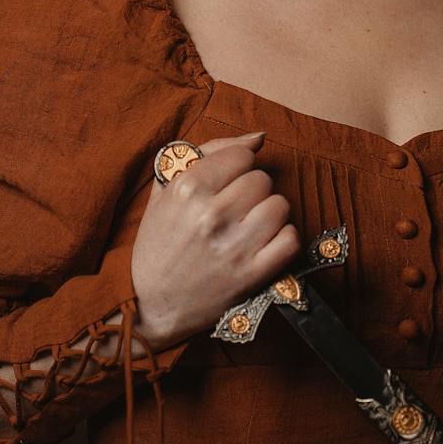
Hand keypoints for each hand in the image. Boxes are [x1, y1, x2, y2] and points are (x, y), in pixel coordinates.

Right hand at [131, 131, 302, 349]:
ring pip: (280, 205)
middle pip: (262, 180)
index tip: (226, 183)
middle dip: (252, 191)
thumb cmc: (159, 245)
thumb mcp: (166, 192)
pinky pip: (290, 239)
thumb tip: (257, 138)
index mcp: (188, 190)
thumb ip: (208, 153)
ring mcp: (234, 246)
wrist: (152, 305)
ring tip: (249, 225)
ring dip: (269, 213)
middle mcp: (212, 215)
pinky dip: (282, 239)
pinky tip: (263, 243)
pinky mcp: (252, 274)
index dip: (237, 167)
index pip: (241, 156)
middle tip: (234, 209)